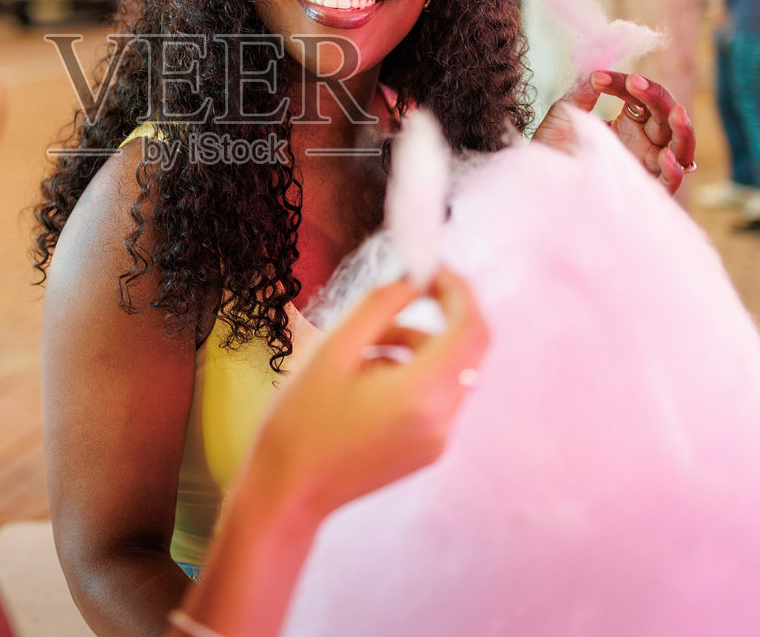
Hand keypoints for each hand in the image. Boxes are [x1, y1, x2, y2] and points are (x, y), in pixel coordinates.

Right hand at [242, 268, 488, 520]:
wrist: (288, 492)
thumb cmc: (298, 422)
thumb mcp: (330, 351)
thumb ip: (378, 307)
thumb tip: (412, 280)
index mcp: (419, 394)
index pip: (470, 327)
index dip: (458, 289)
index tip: (432, 268)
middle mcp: (441, 420)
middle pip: (471, 348)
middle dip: (445, 311)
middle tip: (409, 289)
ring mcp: (439, 439)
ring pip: (453, 369)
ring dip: (421, 343)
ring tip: (362, 347)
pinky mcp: (430, 450)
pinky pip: (439, 394)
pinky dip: (416, 372)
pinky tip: (367, 378)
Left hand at [533, 70, 696, 194]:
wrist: (533, 184)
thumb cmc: (550, 150)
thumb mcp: (563, 116)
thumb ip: (580, 94)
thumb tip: (595, 69)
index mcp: (630, 125)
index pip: (643, 98)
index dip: (626, 84)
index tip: (597, 78)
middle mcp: (643, 145)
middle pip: (667, 117)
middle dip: (656, 96)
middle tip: (634, 81)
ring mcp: (645, 168)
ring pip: (681, 148)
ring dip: (683, 130)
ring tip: (677, 113)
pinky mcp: (641, 192)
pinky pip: (670, 184)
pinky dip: (674, 171)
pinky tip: (665, 156)